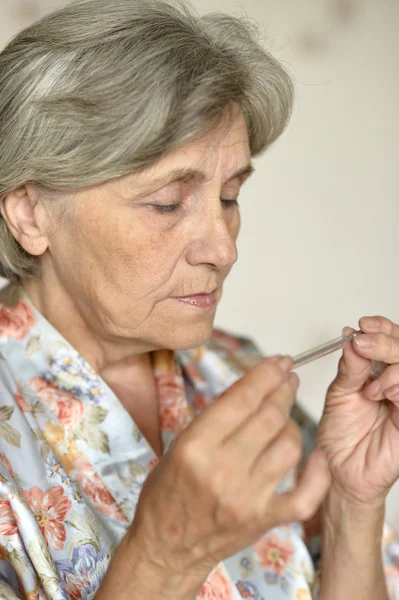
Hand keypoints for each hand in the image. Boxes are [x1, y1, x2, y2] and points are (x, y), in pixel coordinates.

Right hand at [129, 357, 329, 582]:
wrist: (166, 547)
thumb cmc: (167, 492)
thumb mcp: (181, 444)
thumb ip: (218, 416)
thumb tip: (256, 385)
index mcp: (195, 447)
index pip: (242, 398)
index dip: (266, 374)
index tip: (279, 361)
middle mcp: (222, 471)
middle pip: (270, 417)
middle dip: (283, 390)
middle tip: (288, 379)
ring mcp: (247, 498)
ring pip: (289, 445)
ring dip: (292, 423)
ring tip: (285, 415)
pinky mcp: (263, 520)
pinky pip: (304, 494)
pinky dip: (316, 473)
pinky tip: (316, 457)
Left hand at [318, 316, 398, 506]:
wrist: (340, 472)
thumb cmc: (340, 436)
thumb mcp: (339, 394)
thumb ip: (349, 368)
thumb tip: (351, 336)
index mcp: (379, 372)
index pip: (391, 339)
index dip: (382, 328)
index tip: (363, 325)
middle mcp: (396, 384)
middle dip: (386, 341)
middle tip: (364, 343)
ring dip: (393, 366)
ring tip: (369, 384)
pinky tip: (381, 393)